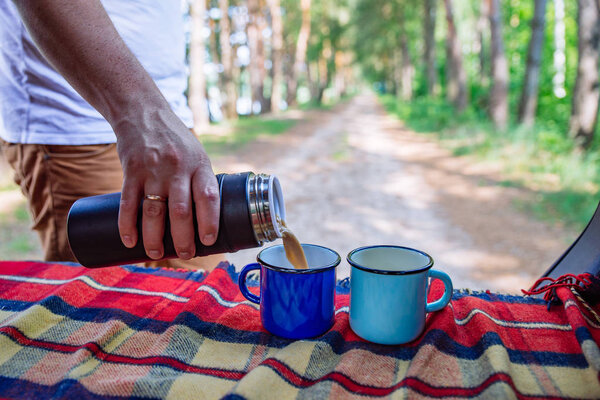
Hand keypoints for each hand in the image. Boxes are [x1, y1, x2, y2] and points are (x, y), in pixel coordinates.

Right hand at [115, 105, 219, 259]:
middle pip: (181, 211)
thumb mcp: (196, 153)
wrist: (142, 111)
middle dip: (183, 238)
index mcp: (199, 164)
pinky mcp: (131, 170)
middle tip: (185, 255)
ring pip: (154, 211)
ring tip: (156, 254)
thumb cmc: (174, 140)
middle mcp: (177, 168)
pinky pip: (128, 203)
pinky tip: (129, 240)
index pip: (208, 197)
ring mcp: (153, 169)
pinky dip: (127, 225)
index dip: (209, 221)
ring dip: (154, 237)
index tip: (208, 241)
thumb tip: (206, 218)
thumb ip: (199, 181)